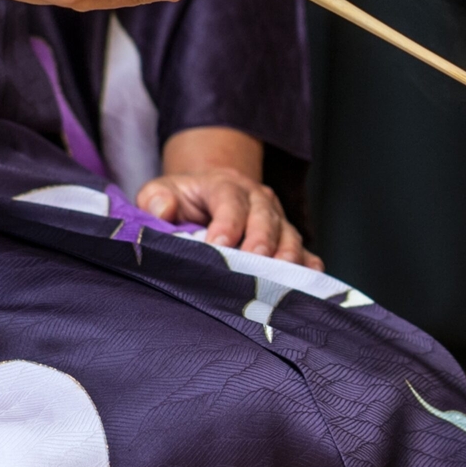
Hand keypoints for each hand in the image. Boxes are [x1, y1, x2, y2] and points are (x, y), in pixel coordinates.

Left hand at [137, 167, 322, 270]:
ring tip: (281, 276)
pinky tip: (310, 281)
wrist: (212, 192)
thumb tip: (163, 211)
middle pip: (265, 217)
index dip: (226, 222)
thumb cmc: (184, 199)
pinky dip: (309, 266)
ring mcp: (277, 219)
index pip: (229, 200)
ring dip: (287, 255)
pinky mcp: (287, 238)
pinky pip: (305, 251)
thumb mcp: (162, 191)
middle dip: (262, 240)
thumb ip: (155, 198)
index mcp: (225, 185)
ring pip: (289, 234)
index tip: (218, 245)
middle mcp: (258, 199)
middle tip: (254, 260)